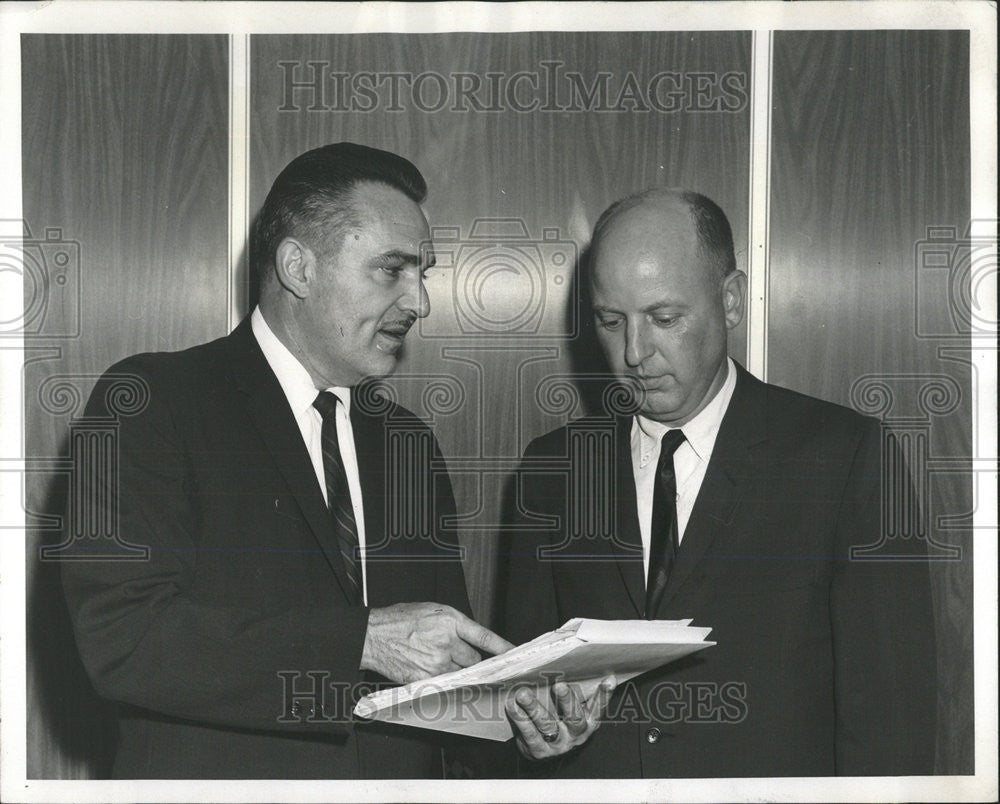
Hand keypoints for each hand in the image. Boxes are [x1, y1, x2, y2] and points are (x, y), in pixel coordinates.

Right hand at [361, 602, 513, 683]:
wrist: (373, 635)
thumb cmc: (400, 620)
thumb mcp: (432, 611)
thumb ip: (455, 625)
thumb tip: (472, 639)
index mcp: (450, 621)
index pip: (485, 637)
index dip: (503, 647)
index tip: (516, 654)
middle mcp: (446, 642)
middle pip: (474, 660)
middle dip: (468, 658)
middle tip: (452, 651)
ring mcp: (436, 663)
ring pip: (461, 673)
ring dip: (456, 669)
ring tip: (436, 658)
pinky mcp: (426, 679)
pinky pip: (445, 683)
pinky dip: (443, 679)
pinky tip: (429, 668)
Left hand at [506, 676, 616, 759]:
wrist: (542, 750)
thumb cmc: (558, 719)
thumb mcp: (571, 708)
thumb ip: (575, 690)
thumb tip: (573, 659)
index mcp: (588, 721)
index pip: (598, 707)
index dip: (604, 695)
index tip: (609, 679)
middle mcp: (576, 734)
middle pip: (574, 718)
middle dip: (567, 701)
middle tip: (559, 685)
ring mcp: (558, 744)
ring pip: (547, 725)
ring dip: (534, 708)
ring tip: (522, 693)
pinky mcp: (539, 751)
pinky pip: (529, 734)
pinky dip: (520, 718)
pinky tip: (512, 705)